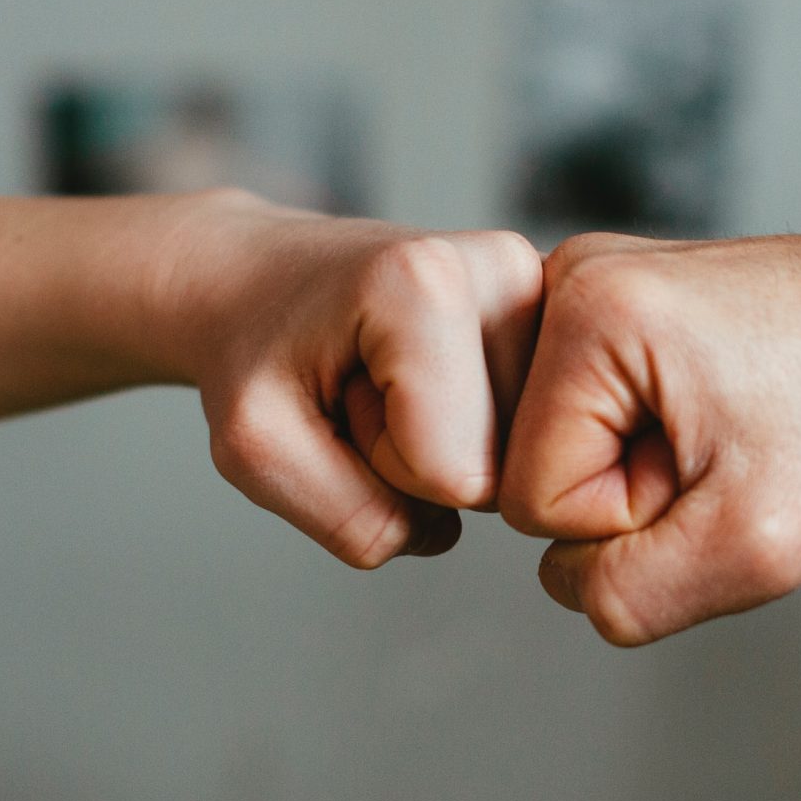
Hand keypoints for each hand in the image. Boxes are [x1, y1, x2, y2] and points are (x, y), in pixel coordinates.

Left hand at [148, 191, 544, 567]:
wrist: (251, 278)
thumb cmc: (248, 350)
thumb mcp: (256, 451)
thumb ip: (352, 518)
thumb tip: (443, 532)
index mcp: (426, 282)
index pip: (455, 475)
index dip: (383, 467)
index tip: (340, 399)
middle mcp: (504, 268)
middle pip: (500, 467)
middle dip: (418, 457)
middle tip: (360, 389)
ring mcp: (539, 286)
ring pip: (521, 455)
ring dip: (443, 443)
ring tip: (384, 377)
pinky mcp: (552, 309)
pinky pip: (531, 430)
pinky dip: (472, 427)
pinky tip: (428, 377)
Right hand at [496, 234, 800, 644]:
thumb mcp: (754, 547)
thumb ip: (628, 595)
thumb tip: (567, 582)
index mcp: (589, 310)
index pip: (535, 500)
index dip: (635, 518)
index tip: (722, 467)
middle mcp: (574, 273)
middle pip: (539, 466)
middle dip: (637, 491)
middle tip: (734, 450)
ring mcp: (596, 280)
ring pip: (568, 447)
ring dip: (651, 467)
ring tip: (734, 428)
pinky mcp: (621, 300)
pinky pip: (598, 417)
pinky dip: (659, 436)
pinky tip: (724, 412)